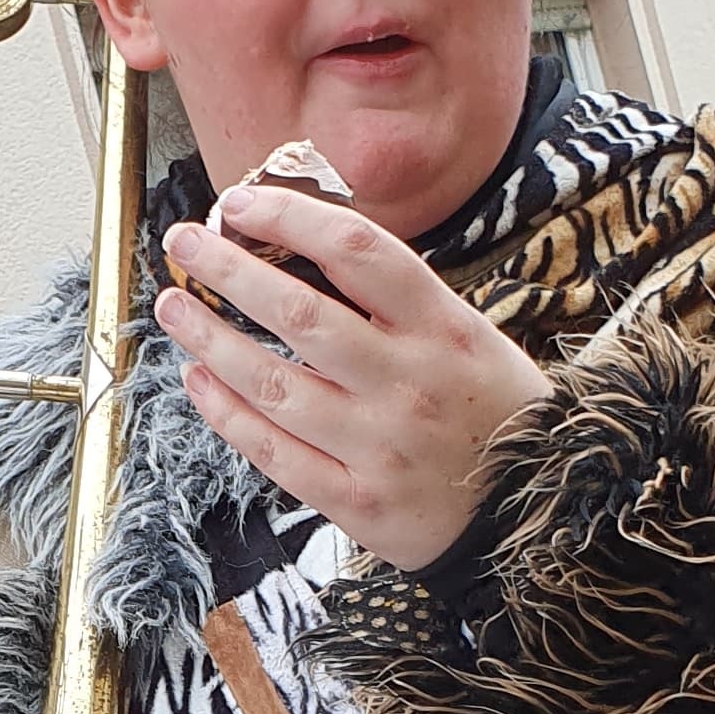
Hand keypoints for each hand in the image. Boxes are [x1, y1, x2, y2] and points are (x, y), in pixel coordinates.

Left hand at [157, 194, 552, 569]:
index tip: (238, 203)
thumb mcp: (468, 336)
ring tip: (175, 308)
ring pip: (271, 382)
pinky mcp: (357, 502)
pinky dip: (226, 413)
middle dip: (226, 269)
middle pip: (297, 311)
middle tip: (184, 244)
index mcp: (442, 326)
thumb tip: (298, 250)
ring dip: (210, 339)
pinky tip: (198, 380)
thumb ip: (395, 300)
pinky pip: (274, 453)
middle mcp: (408, 382)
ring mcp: (379, 446)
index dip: (286, 217)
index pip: (354, 249)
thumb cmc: (494, 411)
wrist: (539, 510)